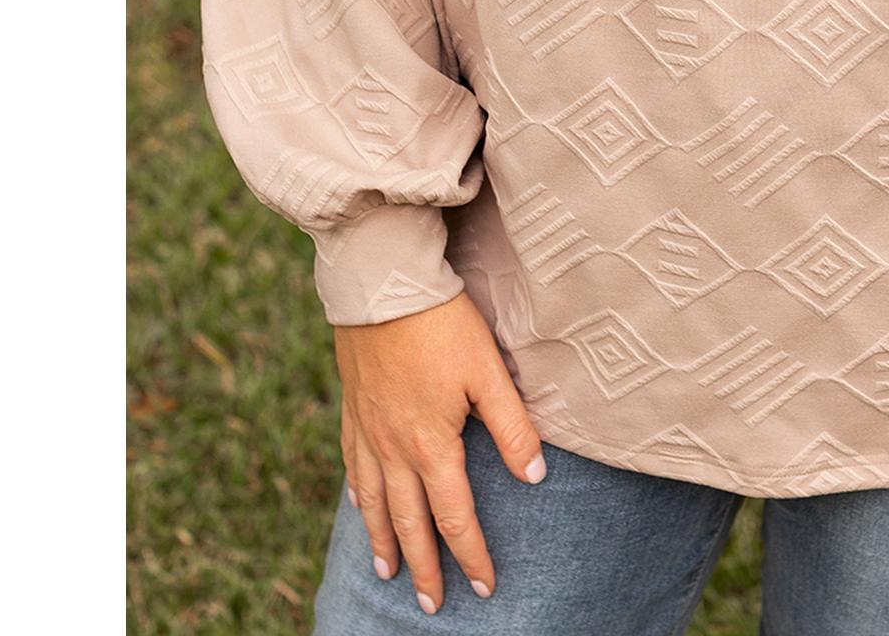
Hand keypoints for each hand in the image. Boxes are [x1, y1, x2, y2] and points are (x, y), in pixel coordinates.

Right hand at [334, 289, 546, 615]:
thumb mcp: (488, 371)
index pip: (455, 516)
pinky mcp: (353, 409)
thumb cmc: (442, 324)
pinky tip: (358, 505)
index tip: (484, 587)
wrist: (383, 285)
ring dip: (383, 541)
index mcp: (432, 446)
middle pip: (409, 522)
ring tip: (388, 572)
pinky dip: (358, 494)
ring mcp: (368, 431)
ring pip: (373, 502)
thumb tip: (535, 476)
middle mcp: (394, 449)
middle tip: (430, 605)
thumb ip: (513, 426)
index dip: (471, 554)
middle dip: (423, 567)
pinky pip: (352, 465)